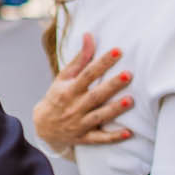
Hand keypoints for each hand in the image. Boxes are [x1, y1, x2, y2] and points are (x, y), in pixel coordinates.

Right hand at [32, 34, 132, 155]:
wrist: (43, 127)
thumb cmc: (58, 97)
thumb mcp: (64, 77)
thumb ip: (80, 58)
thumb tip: (89, 35)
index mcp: (69, 89)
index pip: (88, 74)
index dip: (102, 62)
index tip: (118, 51)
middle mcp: (74, 106)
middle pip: (95, 95)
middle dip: (112, 86)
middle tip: (128, 75)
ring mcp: (79, 124)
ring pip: (98, 117)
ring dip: (114, 110)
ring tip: (130, 101)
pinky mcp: (85, 138)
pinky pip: (100, 139)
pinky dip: (113, 137)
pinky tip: (128, 133)